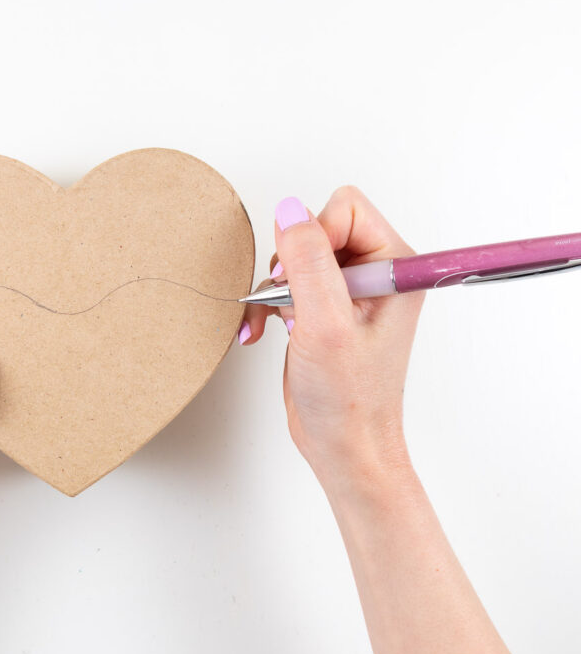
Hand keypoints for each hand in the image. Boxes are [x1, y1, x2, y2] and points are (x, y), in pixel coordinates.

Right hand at [239, 186, 423, 486]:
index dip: (315, 236)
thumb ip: (308, 262)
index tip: (304, 279)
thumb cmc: (349, 397)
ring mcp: (348, 293)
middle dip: (291, 265)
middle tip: (292, 304)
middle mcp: (375, 275)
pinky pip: (286, 284)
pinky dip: (267, 305)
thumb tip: (289, 210)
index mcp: (394, 268)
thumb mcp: (324, 323)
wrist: (343, 444)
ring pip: (295, 257)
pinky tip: (259, 331)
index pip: (346, 209)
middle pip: (317, 229)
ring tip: (273, 323)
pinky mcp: (324, 310)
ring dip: (274, 289)